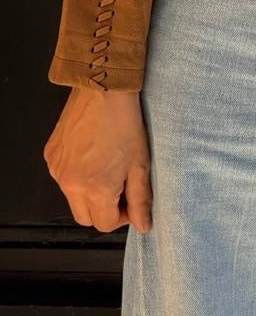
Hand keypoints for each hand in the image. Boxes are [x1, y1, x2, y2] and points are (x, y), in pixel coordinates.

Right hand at [43, 85, 152, 233]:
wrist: (103, 90)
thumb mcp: (141, 163)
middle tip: (121, 187)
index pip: (105, 224)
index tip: (131, 201)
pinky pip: (63, 178)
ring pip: (72, 198)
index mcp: (95, 189)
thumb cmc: (125, 122)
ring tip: (108, 166)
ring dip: (89, 193)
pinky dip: (77, 175)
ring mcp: (57, 170)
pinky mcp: (51, 156)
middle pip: (85, 218)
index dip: (121, 216)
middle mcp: (70, 184)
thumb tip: (143, 225)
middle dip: (104, 210)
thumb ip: (141, 199)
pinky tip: (93, 155)